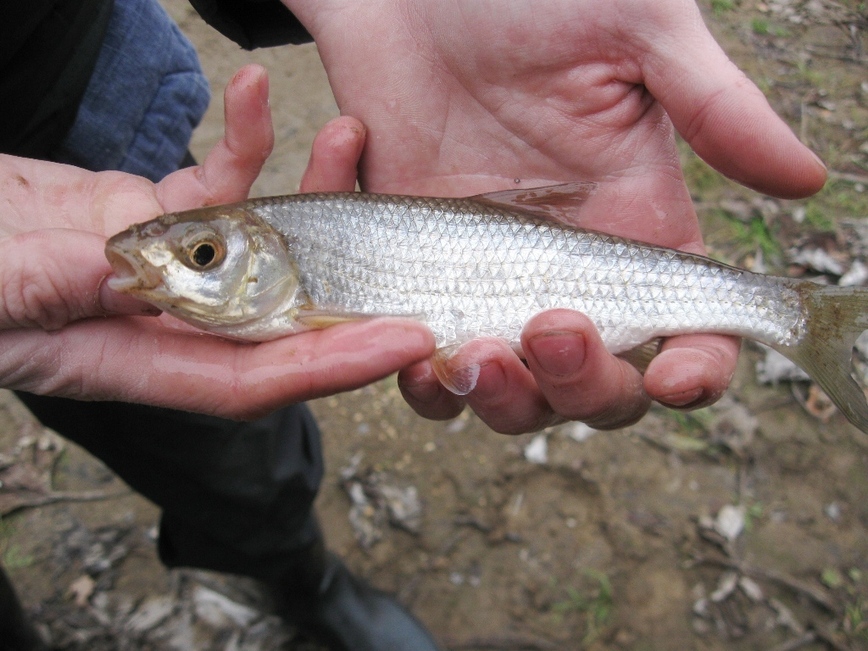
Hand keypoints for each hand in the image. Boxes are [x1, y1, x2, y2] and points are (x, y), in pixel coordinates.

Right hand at [0, 65, 433, 418]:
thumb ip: (58, 285)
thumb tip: (136, 275)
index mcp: (129, 361)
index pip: (250, 378)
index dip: (329, 365)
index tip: (402, 342)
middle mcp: (164, 322)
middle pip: (279, 318)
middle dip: (352, 290)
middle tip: (420, 258)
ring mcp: (169, 268)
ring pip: (262, 244)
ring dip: (310, 195)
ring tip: (348, 137)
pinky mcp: (155, 215)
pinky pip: (212, 182)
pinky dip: (237, 141)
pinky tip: (251, 92)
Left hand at [286, 0, 825, 432]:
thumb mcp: (634, 29)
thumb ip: (714, 106)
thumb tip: (805, 181)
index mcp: (632, 227)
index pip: (683, 328)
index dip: (693, 370)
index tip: (672, 375)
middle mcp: (562, 271)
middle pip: (594, 385)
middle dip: (581, 387)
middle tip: (549, 329)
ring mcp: (483, 282)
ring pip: (508, 393)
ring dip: (498, 399)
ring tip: (468, 354)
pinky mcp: (412, 279)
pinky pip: (416, 364)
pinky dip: (417, 381)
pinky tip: (406, 347)